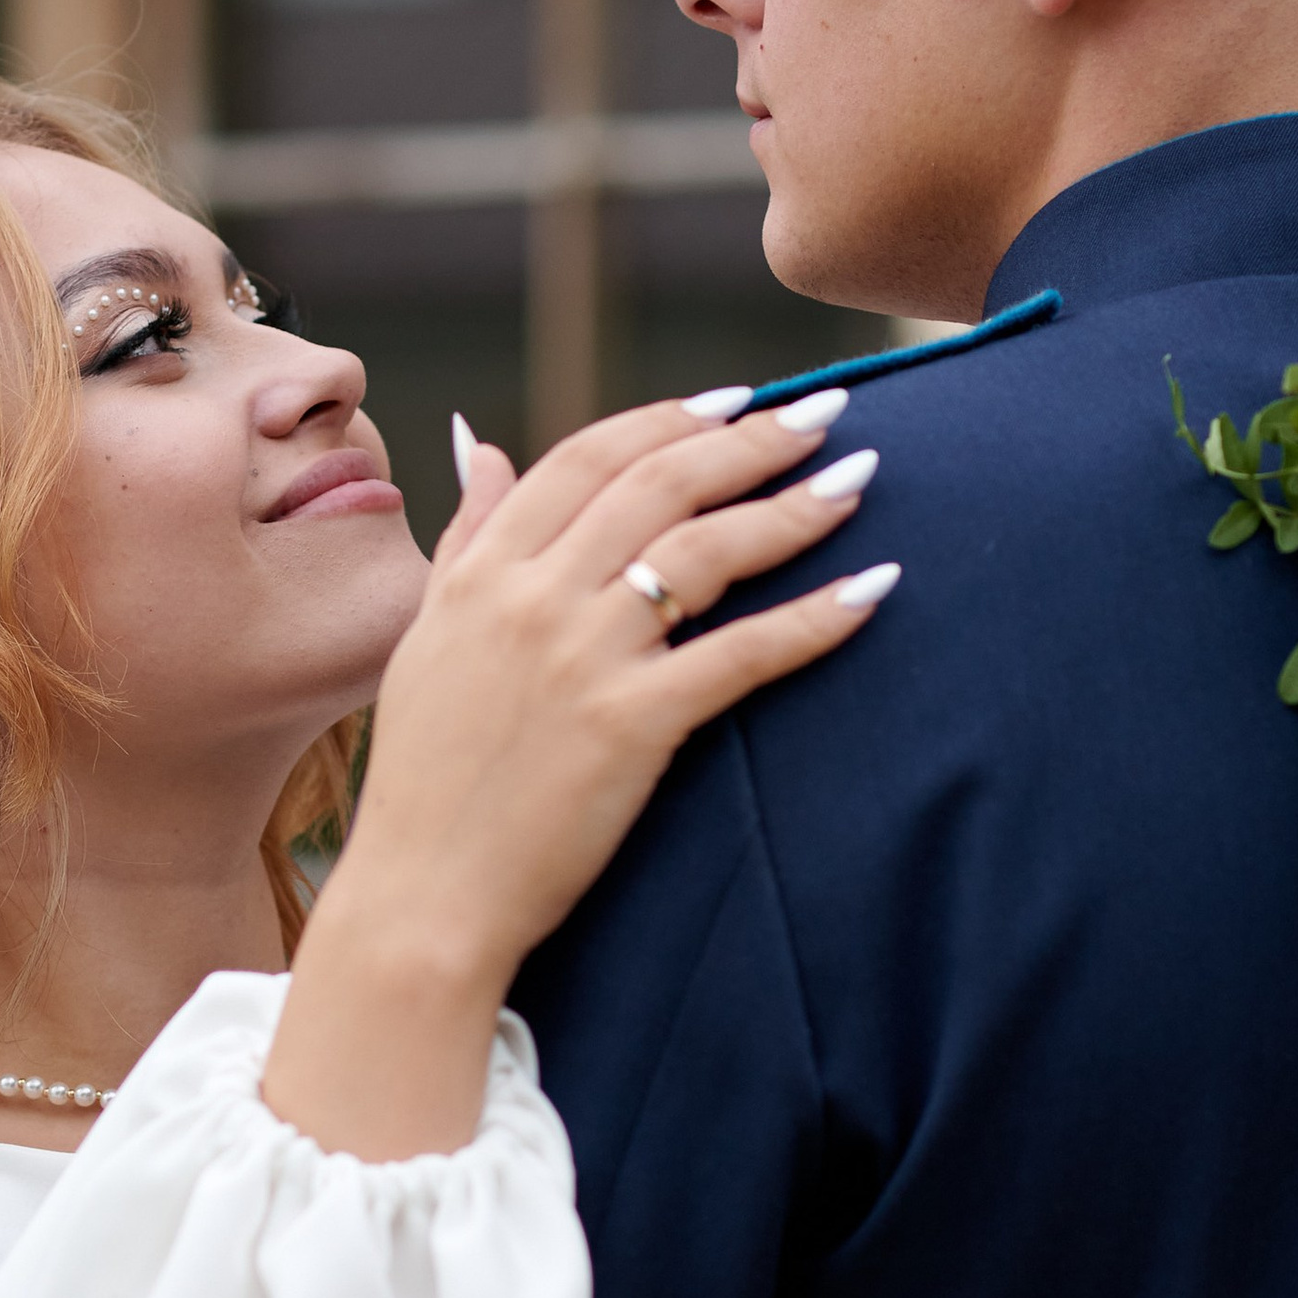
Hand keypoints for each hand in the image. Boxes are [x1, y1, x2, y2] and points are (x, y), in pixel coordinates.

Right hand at [264, 391, 894, 1156]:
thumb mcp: (427, 638)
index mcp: (484, 572)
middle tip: (823, 413)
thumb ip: (466, 539)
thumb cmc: (425, 780)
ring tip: (858, 478)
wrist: (424, 897)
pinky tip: (873, 588)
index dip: (667, 420)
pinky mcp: (631, 725)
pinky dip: (814, 618)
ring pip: (706, 550)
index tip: (733, 401)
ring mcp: (582, 657)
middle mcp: (532, 597)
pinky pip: (742, 654)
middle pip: (659, 484)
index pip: (588, 459)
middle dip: (749, 440)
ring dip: (792, 506)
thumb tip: (487, 447)